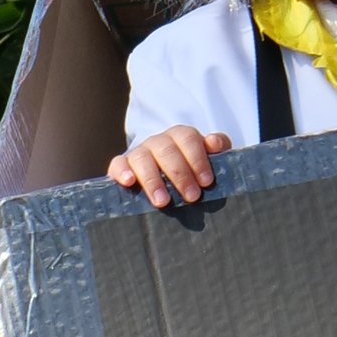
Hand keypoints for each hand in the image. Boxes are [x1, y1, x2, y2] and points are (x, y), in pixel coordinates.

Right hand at [107, 127, 229, 208]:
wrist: (169, 178)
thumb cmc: (193, 168)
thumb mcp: (211, 157)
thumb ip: (218, 146)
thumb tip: (214, 143)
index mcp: (180, 135)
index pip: (188, 139)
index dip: (197, 159)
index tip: (206, 182)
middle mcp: (158, 141)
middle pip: (166, 150)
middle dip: (180, 174)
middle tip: (192, 197)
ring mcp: (139, 152)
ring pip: (142, 157)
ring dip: (153, 179)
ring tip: (163, 201)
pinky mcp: (122, 166)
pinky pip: (117, 164)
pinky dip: (122, 171)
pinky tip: (129, 182)